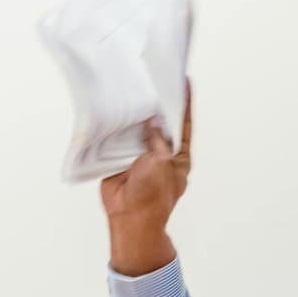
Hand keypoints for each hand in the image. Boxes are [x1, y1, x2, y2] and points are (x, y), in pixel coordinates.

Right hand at [103, 79, 191, 275]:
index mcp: (178, 155)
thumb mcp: (161, 164)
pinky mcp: (120, 158)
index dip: (184, 103)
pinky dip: (116, 127)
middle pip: (159, 124)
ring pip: (138, 129)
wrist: (130, 217)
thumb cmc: (153, 195)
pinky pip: (118, 139)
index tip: (185, 81)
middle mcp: (160, 153)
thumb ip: (157, 141)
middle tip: (151, 79)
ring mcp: (140, 155)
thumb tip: (152, 122)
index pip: (183, 124)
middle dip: (155, 105)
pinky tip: (112, 109)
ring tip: (130, 89)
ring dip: (134, 114)